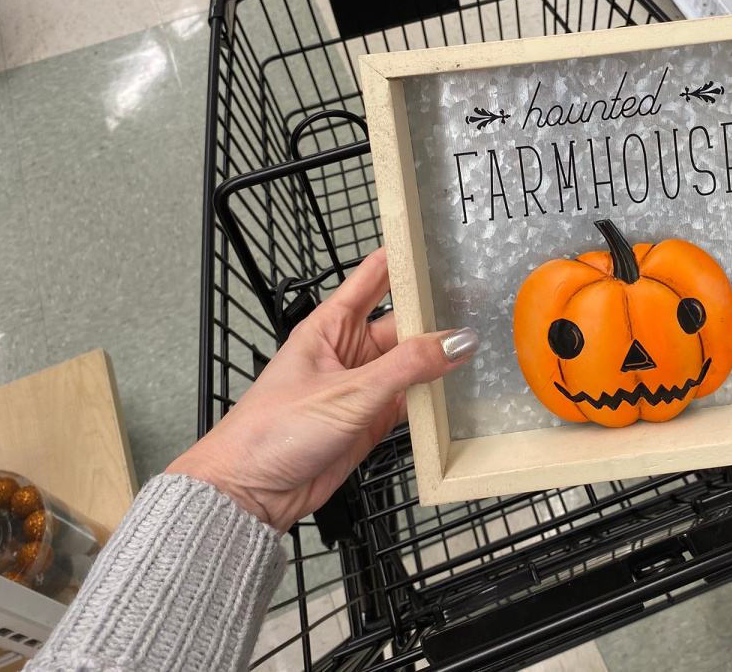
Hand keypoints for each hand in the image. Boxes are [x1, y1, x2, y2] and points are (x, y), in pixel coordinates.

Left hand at [167, 248, 477, 531]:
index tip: (437, 240)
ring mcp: (362, 386)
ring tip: (480, 343)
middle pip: (401, 321)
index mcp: (330, 326)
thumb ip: (407, 366)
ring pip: (411, 362)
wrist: (251, 492)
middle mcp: (349, 350)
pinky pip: (412, 399)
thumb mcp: (348, 392)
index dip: (404, 257)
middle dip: (435, 312)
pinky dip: (434, 397)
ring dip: (438, 357)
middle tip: (477, 299)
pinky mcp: (372, 419)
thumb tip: (456, 341)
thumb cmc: (271, 432)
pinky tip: (458, 390)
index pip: (374, 277)